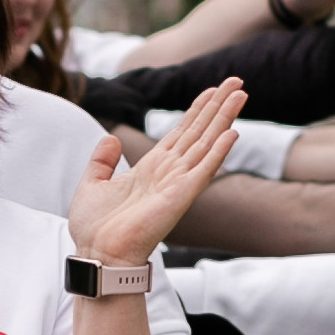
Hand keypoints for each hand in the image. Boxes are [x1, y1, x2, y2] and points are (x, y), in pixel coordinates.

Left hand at [71, 84, 246, 265]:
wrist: (97, 253)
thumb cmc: (95, 228)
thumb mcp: (93, 184)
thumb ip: (102, 161)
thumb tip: (111, 139)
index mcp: (151, 169)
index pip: (181, 133)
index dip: (197, 110)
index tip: (212, 90)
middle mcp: (169, 173)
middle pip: (199, 131)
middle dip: (218, 105)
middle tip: (236, 81)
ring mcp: (177, 184)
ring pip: (206, 143)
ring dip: (224, 118)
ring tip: (241, 94)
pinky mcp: (181, 196)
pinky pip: (204, 169)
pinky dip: (218, 151)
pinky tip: (232, 132)